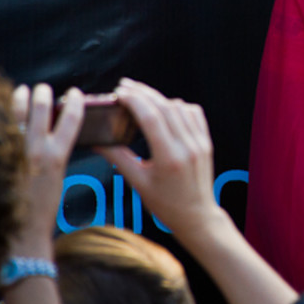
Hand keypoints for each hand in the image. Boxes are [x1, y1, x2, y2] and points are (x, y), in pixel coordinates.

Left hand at [10, 84, 83, 257]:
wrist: (20, 235)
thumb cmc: (41, 211)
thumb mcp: (57, 179)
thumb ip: (53, 155)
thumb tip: (48, 136)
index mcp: (56, 157)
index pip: (71, 119)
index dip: (75, 102)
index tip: (74, 93)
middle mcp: (34, 152)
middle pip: (39, 110)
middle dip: (42, 95)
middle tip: (42, 89)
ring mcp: (12, 154)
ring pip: (15, 116)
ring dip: (18, 100)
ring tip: (20, 91)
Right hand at [97, 78, 220, 239]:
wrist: (196, 216)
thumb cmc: (166, 204)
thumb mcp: (138, 183)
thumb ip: (118, 158)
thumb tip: (96, 141)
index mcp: (169, 158)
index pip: (152, 117)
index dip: (134, 100)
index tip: (119, 92)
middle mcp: (187, 147)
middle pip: (165, 107)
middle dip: (143, 93)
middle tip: (125, 87)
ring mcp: (199, 143)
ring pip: (179, 107)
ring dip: (159, 98)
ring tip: (140, 97)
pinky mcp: (206, 142)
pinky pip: (194, 113)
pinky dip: (178, 106)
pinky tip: (165, 107)